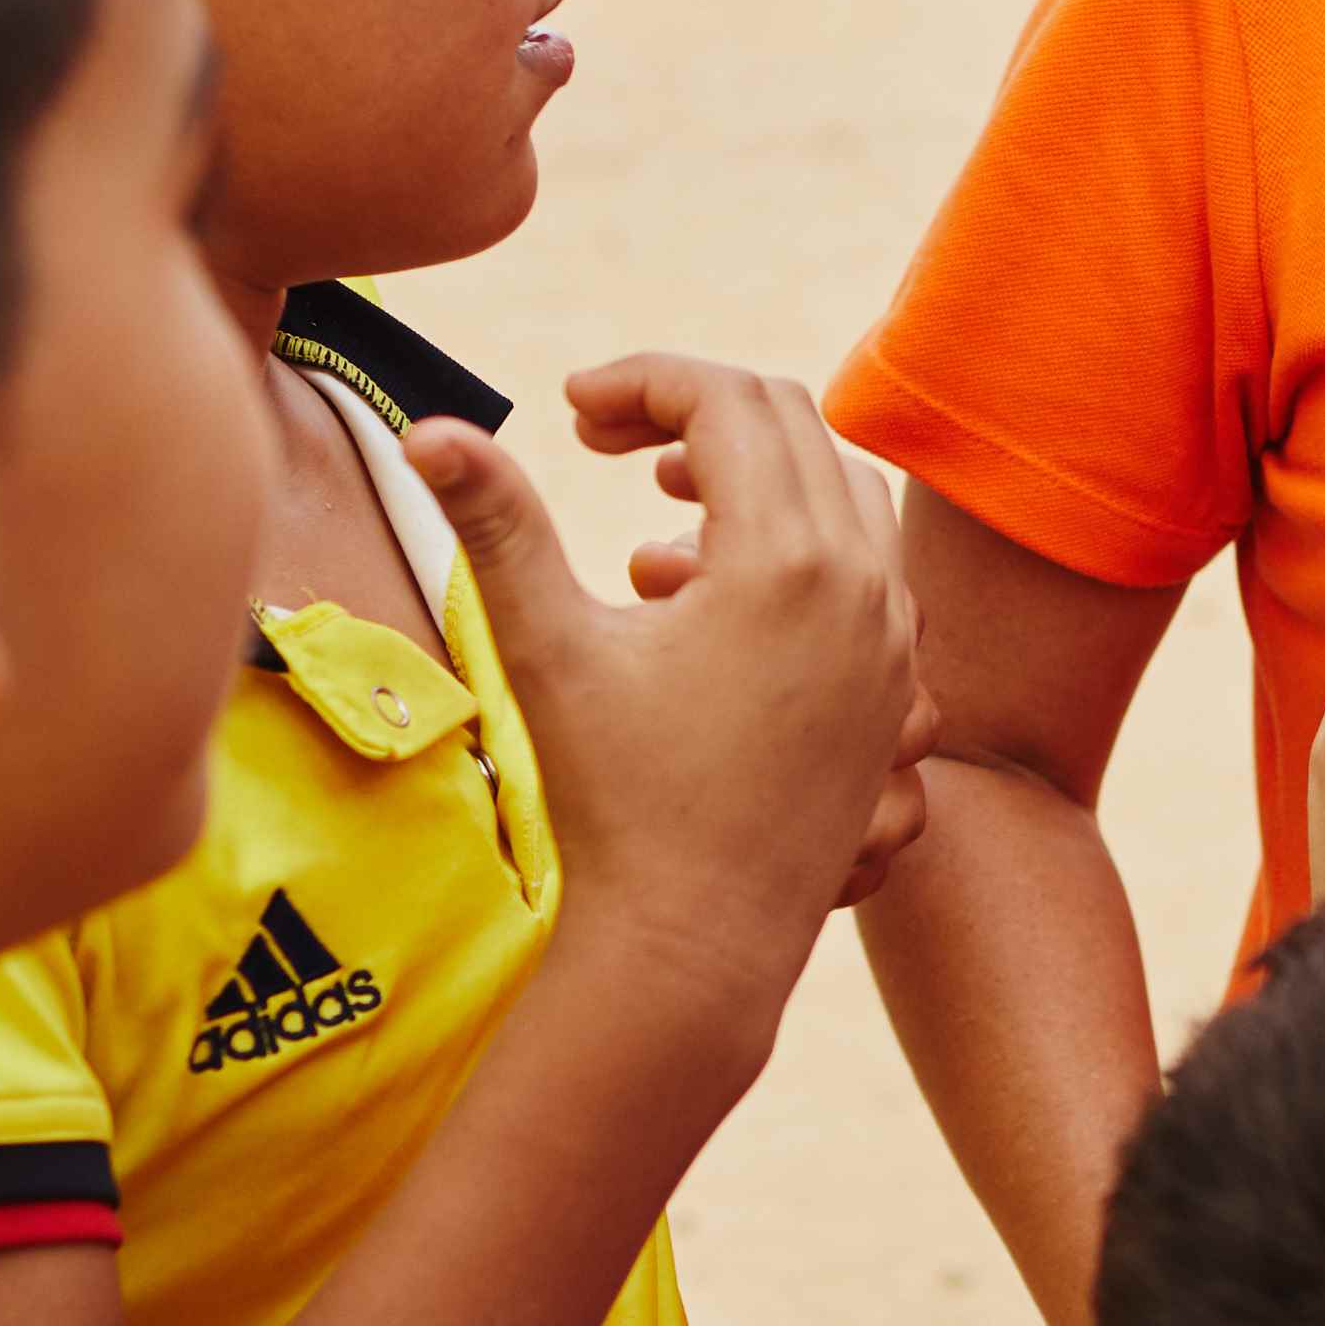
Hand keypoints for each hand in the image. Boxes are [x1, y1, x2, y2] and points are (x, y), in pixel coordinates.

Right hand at [406, 359, 916, 1003]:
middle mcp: (864, 587)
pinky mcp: (899, 687)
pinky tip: (703, 600)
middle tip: (602, 441)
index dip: (642, 381)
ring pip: (841, 491)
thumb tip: (425, 427)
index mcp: (784, 561)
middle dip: (691, 414)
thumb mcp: (547, 649)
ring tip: (652, 530)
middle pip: (792, 423)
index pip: (725, 401)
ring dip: (749, 480)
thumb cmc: (612, 801)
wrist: (695, 944)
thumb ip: (496, 524)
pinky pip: (866, 568)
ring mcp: (896, 640)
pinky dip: (794, 548)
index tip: (570, 409)